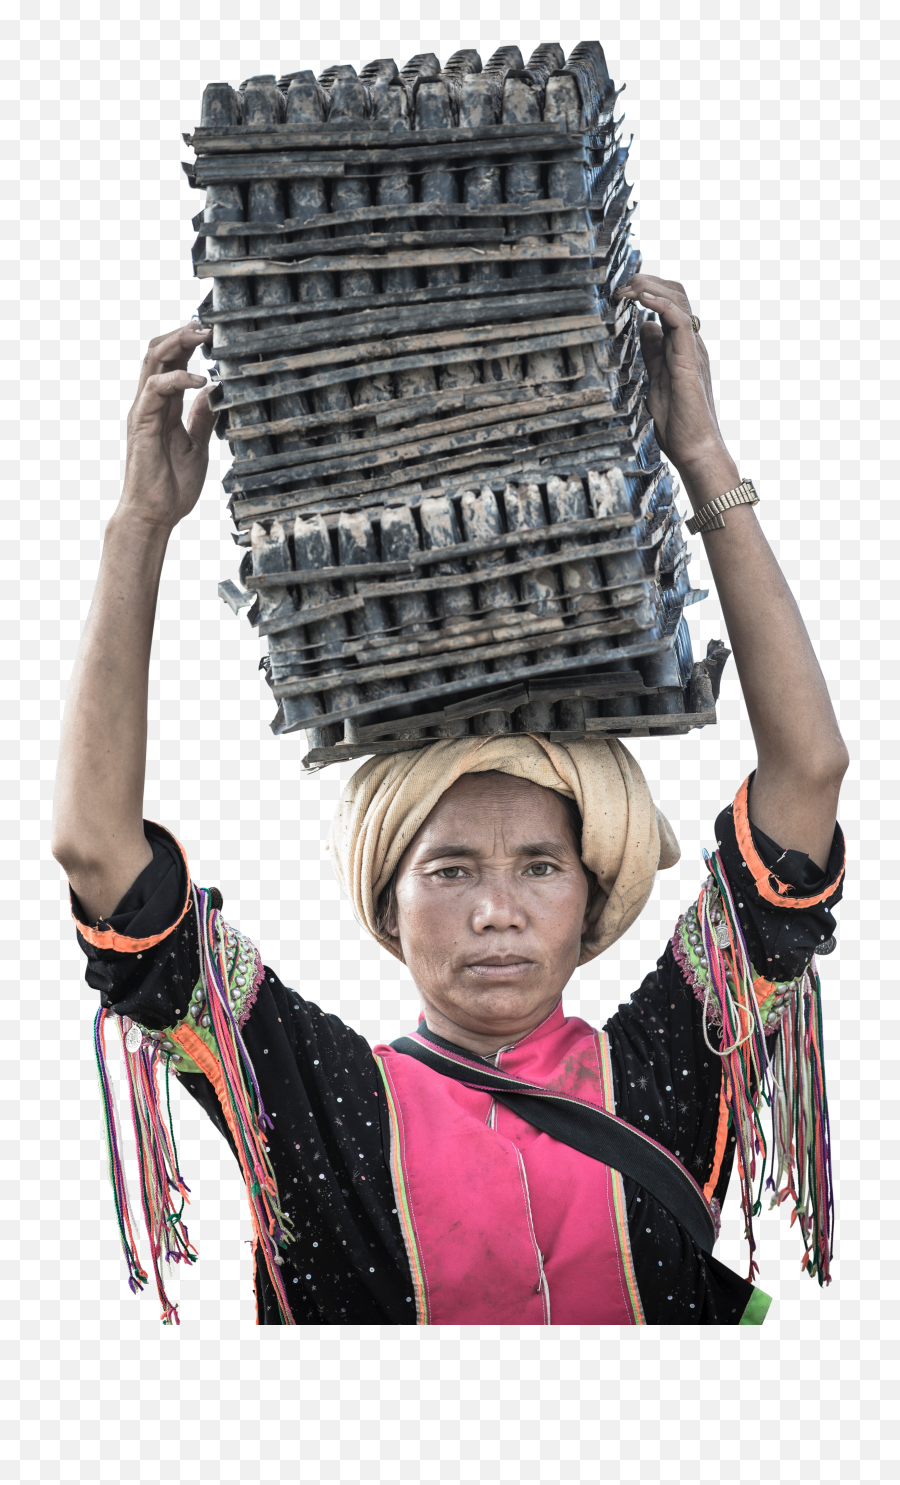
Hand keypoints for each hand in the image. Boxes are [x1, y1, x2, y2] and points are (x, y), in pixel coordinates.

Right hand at [119, 323, 216, 532]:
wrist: (156, 514)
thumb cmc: (173, 486)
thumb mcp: (197, 445)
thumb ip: (202, 418)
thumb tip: (213, 392)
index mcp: (164, 407)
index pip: (173, 362)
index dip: (189, 343)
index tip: (212, 331)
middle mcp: (151, 403)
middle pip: (159, 352)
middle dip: (182, 333)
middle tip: (208, 325)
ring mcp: (143, 411)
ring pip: (153, 361)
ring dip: (178, 343)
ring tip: (202, 335)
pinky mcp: (142, 423)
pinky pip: (155, 388)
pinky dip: (177, 378)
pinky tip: (199, 379)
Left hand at [615, 275, 732, 482]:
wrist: (696, 449)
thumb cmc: (677, 424)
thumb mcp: (656, 380)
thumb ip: (653, 353)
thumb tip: (645, 326)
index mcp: (682, 348)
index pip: (670, 304)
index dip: (647, 290)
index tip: (621, 291)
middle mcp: (691, 344)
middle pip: (676, 294)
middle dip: (647, 282)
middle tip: (620, 285)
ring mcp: (693, 349)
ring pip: (678, 300)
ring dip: (650, 287)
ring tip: (627, 286)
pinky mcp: (691, 359)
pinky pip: (681, 320)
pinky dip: (661, 304)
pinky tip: (642, 298)